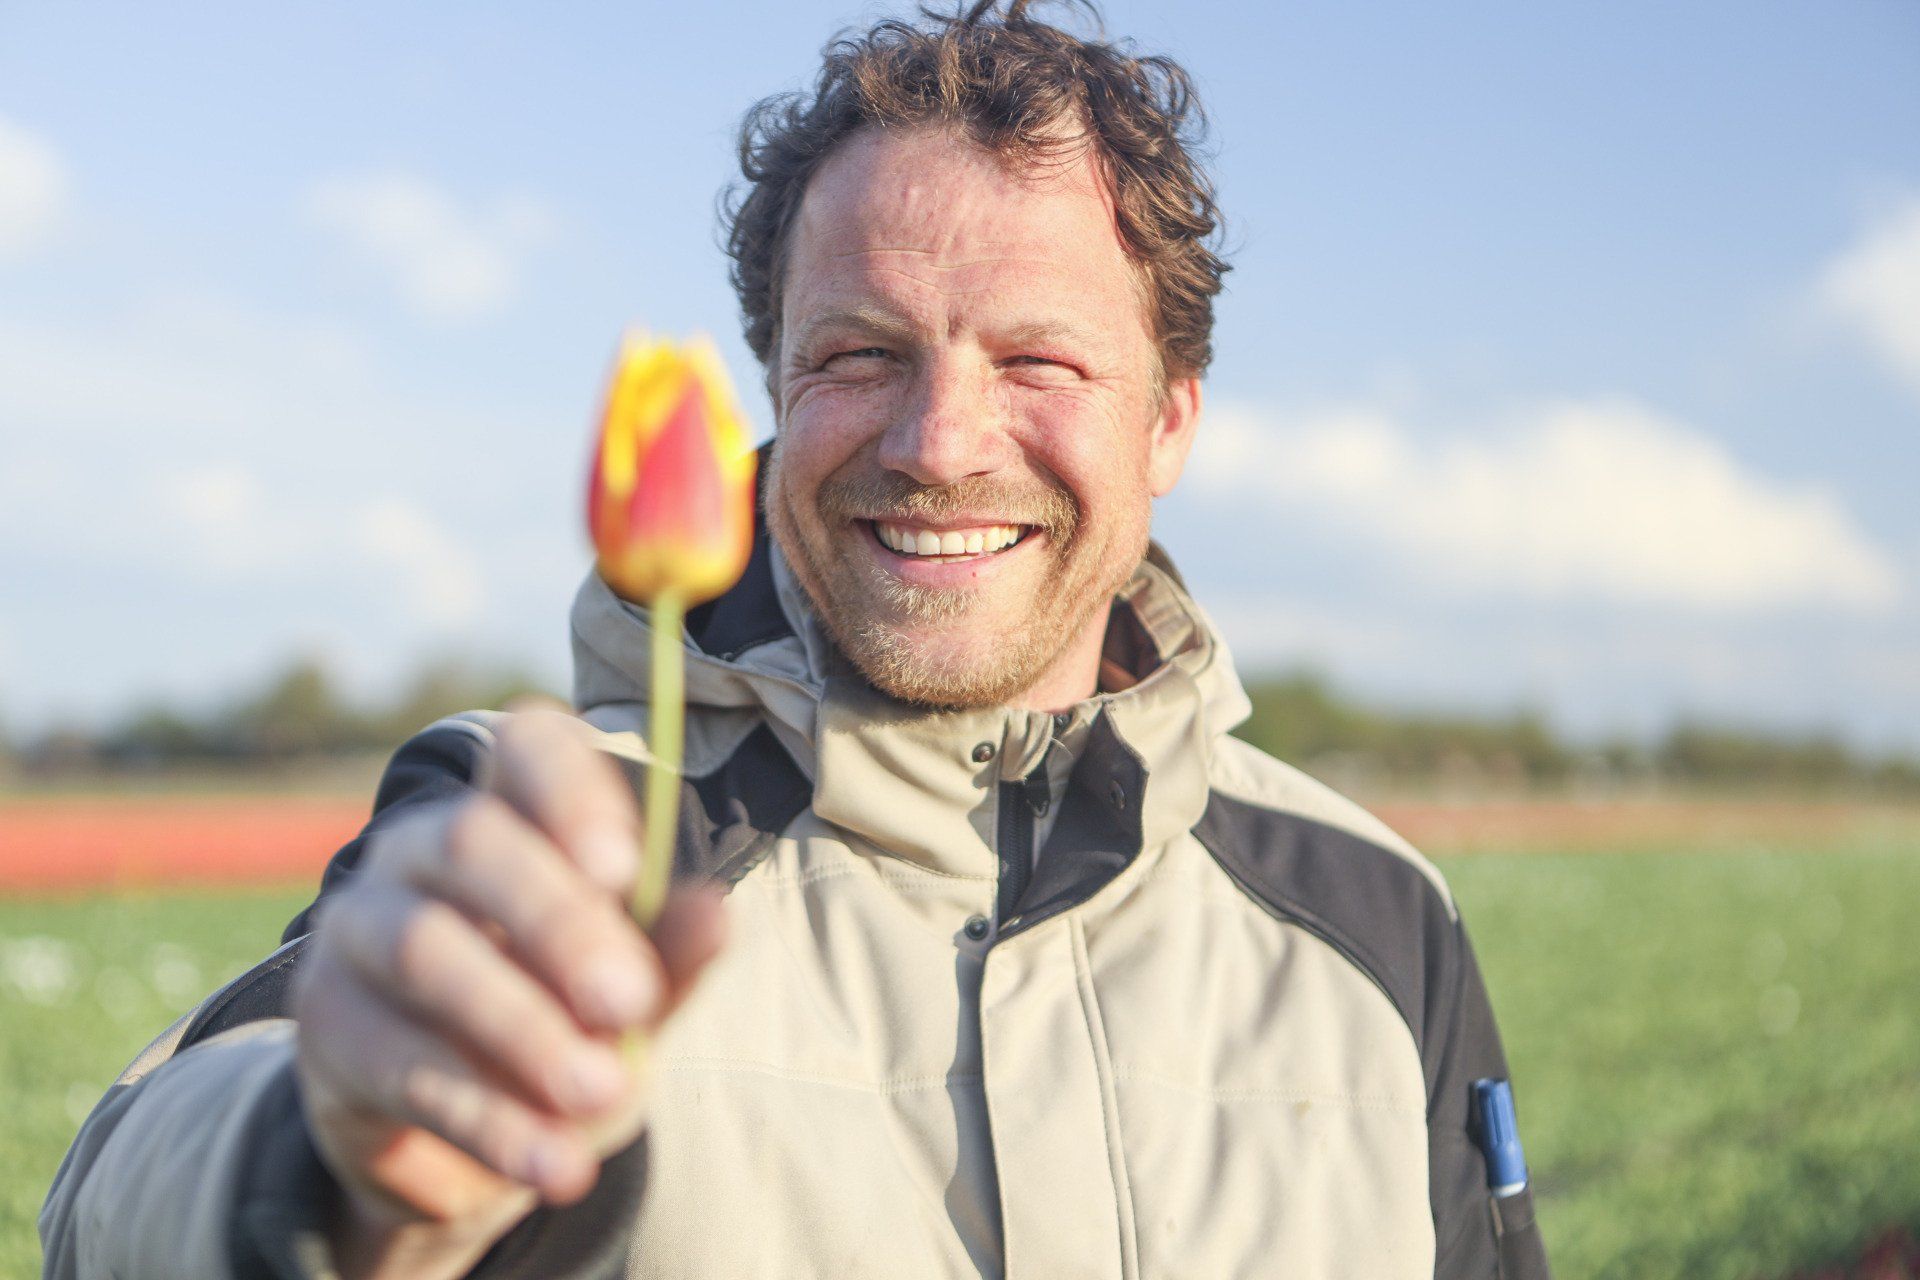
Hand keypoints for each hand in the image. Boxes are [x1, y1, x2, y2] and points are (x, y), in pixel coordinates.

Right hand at [290, 709, 725, 1279]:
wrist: (471, 1133)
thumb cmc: (566, 1017)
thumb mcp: (631, 988)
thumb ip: (669, 952)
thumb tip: (716, 912)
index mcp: (513, 808)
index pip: (528, 748)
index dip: (571, 791)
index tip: (624, 865)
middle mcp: (421, 845)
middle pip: (475, 841)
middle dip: (559, 922)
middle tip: (630, 1000)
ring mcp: (359, 925)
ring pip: (426, 949)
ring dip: (524, 1028)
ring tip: (603, 1094)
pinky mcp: (327, 1024)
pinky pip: (404, 1062)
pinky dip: (490, 1118)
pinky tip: (556, 1162)